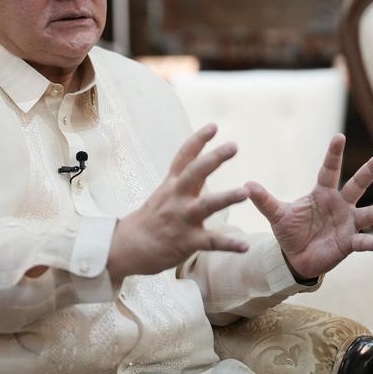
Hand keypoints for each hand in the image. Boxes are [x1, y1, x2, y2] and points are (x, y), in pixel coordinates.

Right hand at [107, 124, 249, 283]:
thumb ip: (182, 179)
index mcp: (172, 184)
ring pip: (206, 205)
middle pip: (195, 173)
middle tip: (233, 146)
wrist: (127, 247)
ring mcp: (181, 219)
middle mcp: (176, 197)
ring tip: (245, 192)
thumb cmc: (150, 219)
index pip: (184, 157)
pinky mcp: (186, 241)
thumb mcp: (164, 193)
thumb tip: (198, 162)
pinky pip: (211, 242)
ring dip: (226, 198)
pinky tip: (245, 247)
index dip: (198, 140)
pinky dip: (229, 244)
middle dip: (214, 159)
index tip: (214, 125)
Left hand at [246, 133, 372, 279]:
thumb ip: (265, 201)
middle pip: (356, 185)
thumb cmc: (290, 232)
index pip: (329, 170)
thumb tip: (247, 185)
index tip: (339, 136)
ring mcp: (347, 223)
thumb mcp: (277, 215)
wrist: (295, 258)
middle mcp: (339, 204)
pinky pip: (365, 242)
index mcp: (322, 193)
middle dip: (369, 171)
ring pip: (367, 213)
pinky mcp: (349, 242)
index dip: (333, 154)